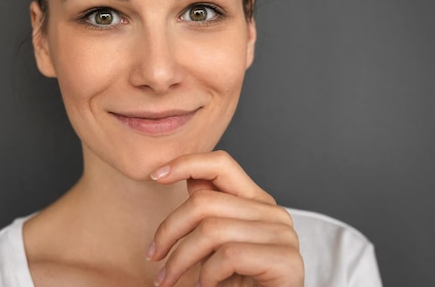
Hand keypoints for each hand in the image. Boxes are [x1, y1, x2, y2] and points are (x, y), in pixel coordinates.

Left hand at [146, 150, 303, 286]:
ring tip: (170, 279)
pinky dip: (207, 276)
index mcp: (256, 202)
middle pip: (204, 202)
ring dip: (180, 260)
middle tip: (153, 257)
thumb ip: (209, 211)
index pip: (221, 164)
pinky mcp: (286, 260)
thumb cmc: (237, 284)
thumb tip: (188, 177)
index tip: (155, 176)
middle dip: (168, 231)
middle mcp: (273, 213)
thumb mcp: (216, 244)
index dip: (185, 163)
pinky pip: (229, 256)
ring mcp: (283, 235)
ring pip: (211, 230)